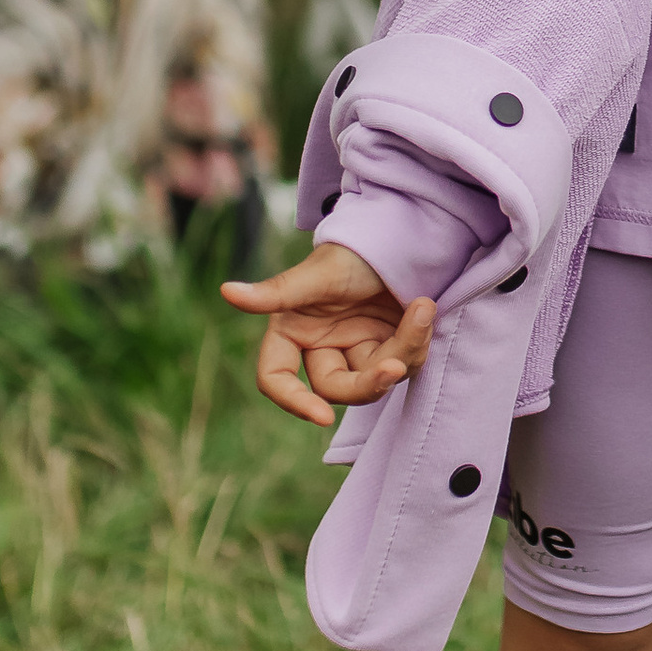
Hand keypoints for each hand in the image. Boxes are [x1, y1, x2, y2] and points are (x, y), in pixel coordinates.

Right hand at [222, 239, 435, 423]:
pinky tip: (425, 310)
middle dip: (368, 381)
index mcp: (292, 330)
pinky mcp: (389, 346)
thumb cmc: (352, 249)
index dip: (293, 401)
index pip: (276, 378)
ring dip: (404, 352)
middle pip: (336, 390)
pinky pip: (404, 364)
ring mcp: (357, 349)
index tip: (322, 417)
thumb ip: (276, 291)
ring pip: (376, 379)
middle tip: (395, 363)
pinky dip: (418, 342)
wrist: (400, 233)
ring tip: (423, 309)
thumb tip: (226, 291)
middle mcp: (322, 345)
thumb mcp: (318, 273)